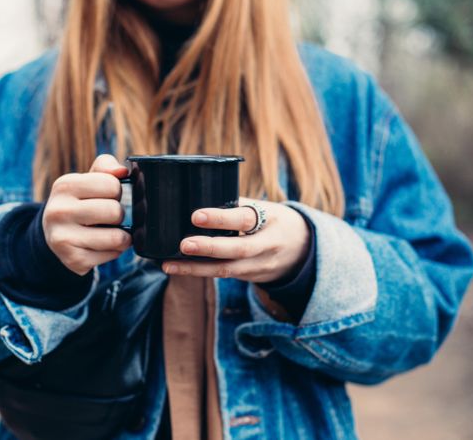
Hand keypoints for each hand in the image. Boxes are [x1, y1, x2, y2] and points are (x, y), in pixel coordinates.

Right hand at [42, 154, 131, 275]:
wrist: (53, 233)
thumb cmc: (79, 201)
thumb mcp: (87, 179)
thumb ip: (106, 167)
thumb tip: (123, 171)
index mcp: (64, 185)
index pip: (112, 185)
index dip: (115, 191)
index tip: (105, 196)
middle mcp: (59, 211)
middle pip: (115, 212)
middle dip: (118, 214)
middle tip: (107, 216)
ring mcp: (63, 238)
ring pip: (117, 237)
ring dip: (121, 235)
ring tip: (109, 231)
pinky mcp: (73, 260)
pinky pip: (112, 255)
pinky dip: (113, 251)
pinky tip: (101, 245)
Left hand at [161, 197, 310, 282]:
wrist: (303, 250)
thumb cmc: (274, 220)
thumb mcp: (265, 207)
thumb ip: (237, 204)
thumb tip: (196, 194)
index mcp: (271, 220)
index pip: (246, 219)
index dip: (221, 218)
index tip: (196, 215)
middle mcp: (267, 245)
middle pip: (239, 250)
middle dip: (209, 248)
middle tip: (183, 244)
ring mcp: (259, 266)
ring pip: (227, 270)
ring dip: (196, 269)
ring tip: (169, 265)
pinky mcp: (250, 278)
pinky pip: (223, 276)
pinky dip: (199, 272)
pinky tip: (178, 268)